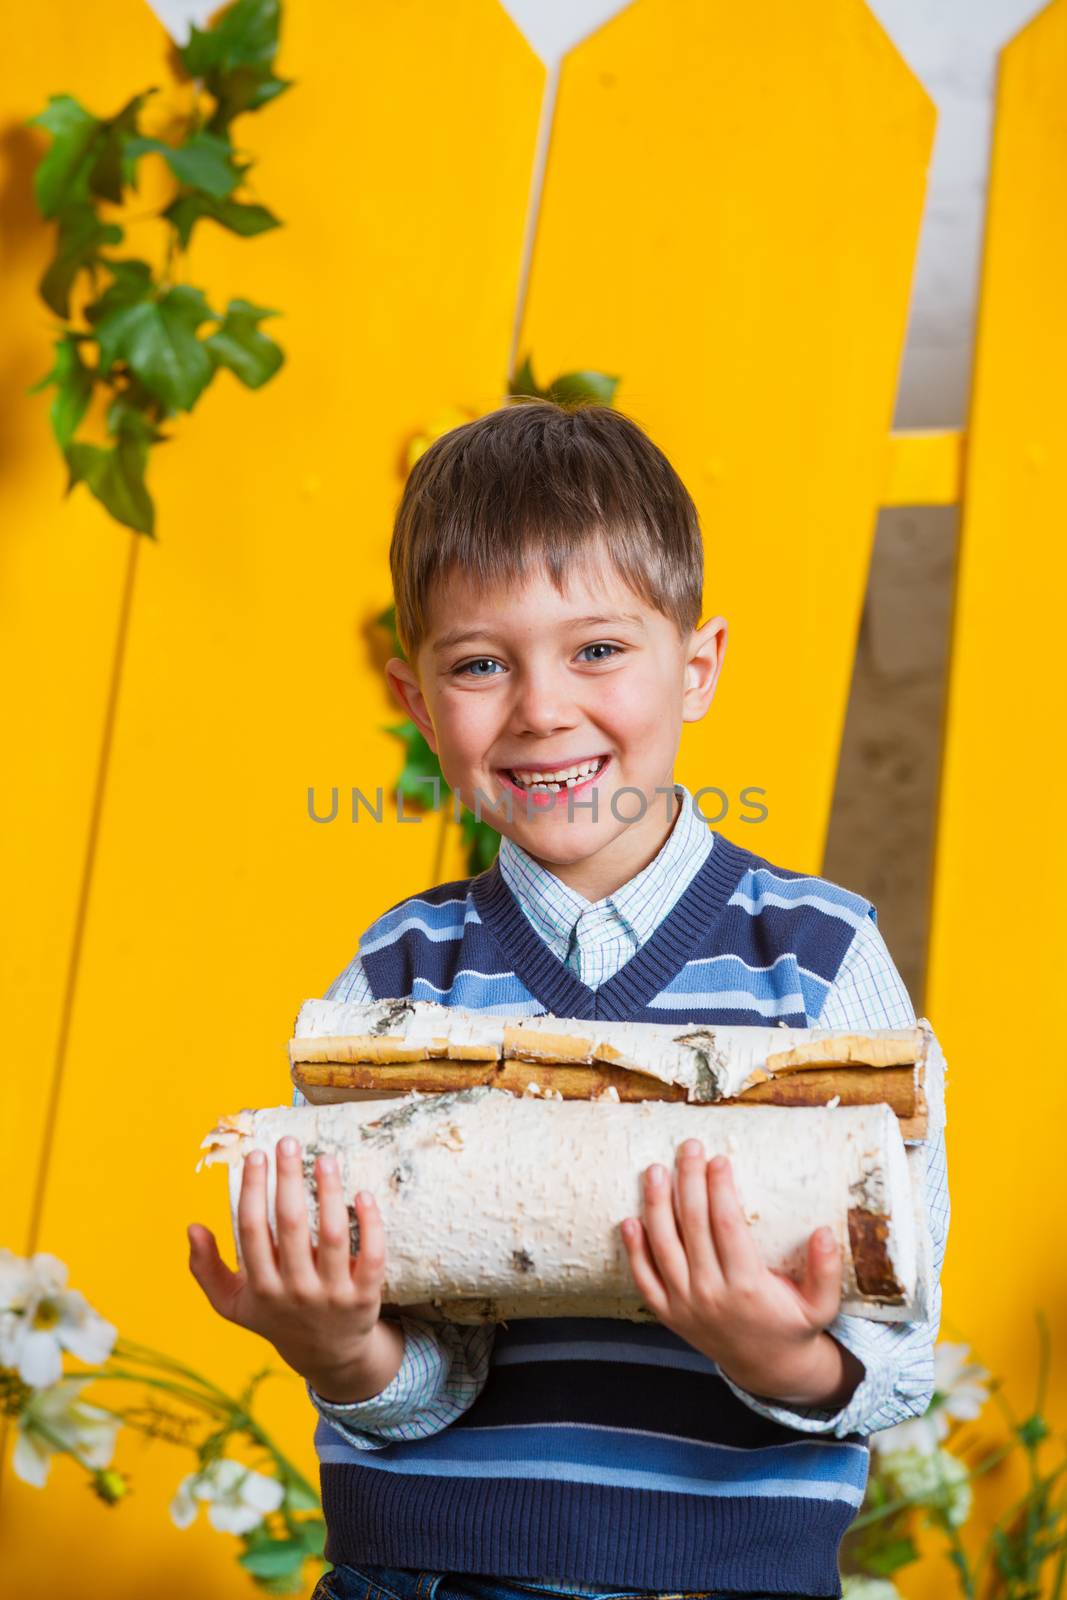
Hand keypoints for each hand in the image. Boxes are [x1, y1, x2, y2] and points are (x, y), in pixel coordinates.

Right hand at [187, 1136, 391, 1396]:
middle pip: (291, 1225)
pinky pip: (370, 1256)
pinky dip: (368, 1224)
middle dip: (288, 1179)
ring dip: (328, 1192)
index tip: (256, 1154)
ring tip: (325, 1158)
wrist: (328, 1356)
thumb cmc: (276, 1315)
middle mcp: (294, 1290)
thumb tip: (192, 1227)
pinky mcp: (364, 1297)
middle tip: (288, 1142)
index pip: (252, 1230)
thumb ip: (206, 1268)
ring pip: (331, 1235)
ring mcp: (331, 1295)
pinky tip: (362, 1194)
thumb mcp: (233, 1303)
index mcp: (261, 1287)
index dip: (253, 1189)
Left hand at [620, 1138, 846, 1399]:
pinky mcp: (668, 1314)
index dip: (720, 1190)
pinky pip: (645, 1279)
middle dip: (689, 1181)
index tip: (719, 1159)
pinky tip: (629, 1220)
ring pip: (664, 1247)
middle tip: (688, 1147)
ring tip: (655, 1170)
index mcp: (748, 1287)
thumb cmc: (793, 1327)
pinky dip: (634, 1250)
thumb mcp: (822, 1306)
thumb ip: (826, 1270)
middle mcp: (711, 1294)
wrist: (766, 1369)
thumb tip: (825, 1231)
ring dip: (656, 1205)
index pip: (727, 1226)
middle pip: (693, 1227)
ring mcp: (685, 1305)